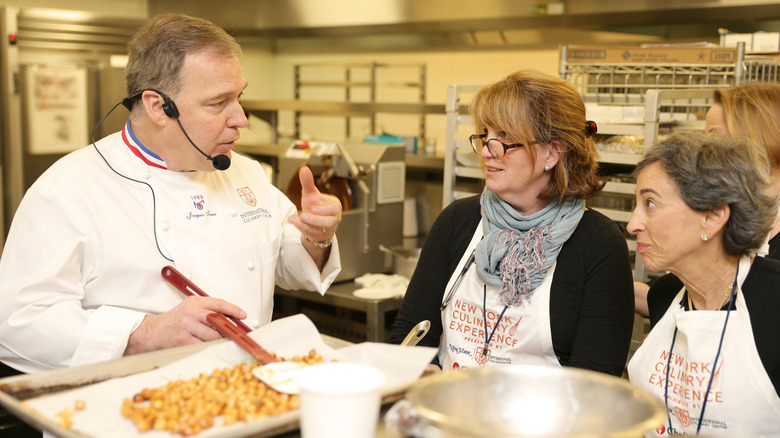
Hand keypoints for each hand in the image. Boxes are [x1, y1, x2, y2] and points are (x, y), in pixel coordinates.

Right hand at [125, 296, 246, 354]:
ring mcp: (187, 326)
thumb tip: (230, 318)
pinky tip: (206, 344)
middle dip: (228, 328)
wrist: (155, 331)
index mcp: (195, 302)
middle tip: (234, 332)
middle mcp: (191, 312)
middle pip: (218, 320)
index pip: (219, 303)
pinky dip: (208, 346)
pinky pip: (203, 345)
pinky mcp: (184, 340)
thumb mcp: (191, 308)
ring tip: (217, 339)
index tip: (242, 315)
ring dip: (218, 339)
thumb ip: (209, 310)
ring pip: (213, 335)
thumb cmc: (176, 319)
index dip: (233, 309)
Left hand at [288, 165, 341, 243]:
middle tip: (304, 215)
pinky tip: (294, 221)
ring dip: (308, 224)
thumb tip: (304, 169)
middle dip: (316, 219)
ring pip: (321, 229)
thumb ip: (308, 182)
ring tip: (297, 218)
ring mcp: (328, 228)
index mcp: (335, 206)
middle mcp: (334, 218)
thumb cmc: (315, 206)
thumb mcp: (311, 194)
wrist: (313, 221)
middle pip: (329, 221)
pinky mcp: (320, 235)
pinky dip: (303, 228)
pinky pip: (313, 234)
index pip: (335, 208)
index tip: (314, 208)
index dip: (325, 209)